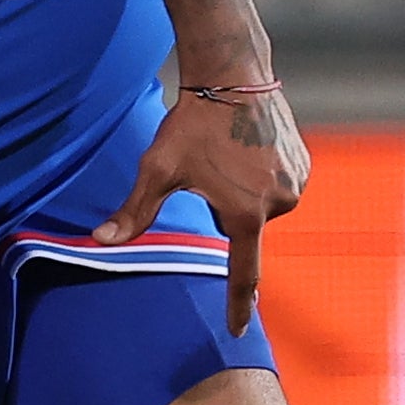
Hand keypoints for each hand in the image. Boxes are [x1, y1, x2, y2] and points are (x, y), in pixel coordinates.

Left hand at [95, 81, 307, 335]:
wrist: (232, 73)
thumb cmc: (192, 123)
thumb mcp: (158, 169)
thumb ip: (134, 211)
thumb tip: (101, 241)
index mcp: (245, 214)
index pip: (243, 274)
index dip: (238, 305)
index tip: (237, 331)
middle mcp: (278, 204)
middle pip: (243, 226)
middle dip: (226, 207)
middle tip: (211, 168)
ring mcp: (296, 184)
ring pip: (261, 205)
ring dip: (245, 190)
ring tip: (230, 152)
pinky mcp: (303, 165)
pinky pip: (278, 184)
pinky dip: (262, 173)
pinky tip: (247, 145)